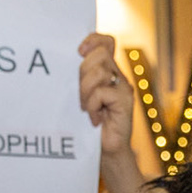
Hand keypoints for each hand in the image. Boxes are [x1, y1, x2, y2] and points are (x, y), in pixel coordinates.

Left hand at [79, 32, 135, 161]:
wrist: (106, 152)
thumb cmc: (89, 124)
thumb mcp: (81, 95)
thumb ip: (79, 77)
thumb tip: (66, 61)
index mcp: (108, 71)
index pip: (105, 41)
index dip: (93, 40)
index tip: (79, 52)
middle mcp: (118, 76)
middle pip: (98, 54)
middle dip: (82, 73)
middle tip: (80, 96)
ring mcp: (124, 88)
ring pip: (99, 71)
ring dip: (86, 91)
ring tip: (87, 108)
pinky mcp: (125, 101)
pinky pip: (101, 92)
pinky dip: (92, 105)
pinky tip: (95, 118)